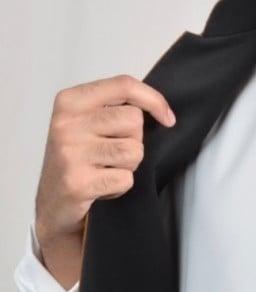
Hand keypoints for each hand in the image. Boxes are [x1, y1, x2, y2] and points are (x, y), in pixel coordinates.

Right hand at [34, 74, 175, 287]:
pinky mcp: (78, 182)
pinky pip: (126, 179)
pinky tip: (102, 187)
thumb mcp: (85, 125)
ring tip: (107, 170)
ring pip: (134, 151)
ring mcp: (71, 152)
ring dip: (129, 166)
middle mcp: (67, 123)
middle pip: (134, 121)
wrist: (52, 206)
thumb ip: (112, 109)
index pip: (124, 85)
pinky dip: (120, 187)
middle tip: (114, 154)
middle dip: (135, 141)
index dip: (154, 100)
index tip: (168, 119)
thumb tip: (159, 109)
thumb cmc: (75, 163)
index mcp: (69, 101)